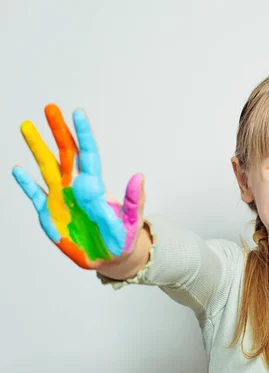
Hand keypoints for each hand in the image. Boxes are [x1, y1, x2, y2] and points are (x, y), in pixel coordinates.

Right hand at [12, 104, 145, 268]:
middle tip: (50, 108)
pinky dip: (26, 183)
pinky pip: (36, 194)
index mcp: (96, 186)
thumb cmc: (124, 238)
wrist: (111, 258)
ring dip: (37, 147)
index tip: (78, 113)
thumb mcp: (132, 220)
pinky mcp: (50, 213)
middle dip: (58, 130)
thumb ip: (134, 200)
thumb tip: (140, 176)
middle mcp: (77, 187)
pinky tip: (18, 168)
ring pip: (46, 166)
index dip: (83, 134)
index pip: (88, 154)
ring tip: (27, 125)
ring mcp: (62, 198)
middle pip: (65, 153)